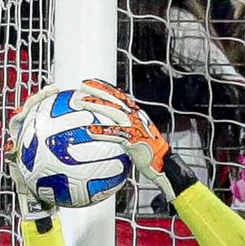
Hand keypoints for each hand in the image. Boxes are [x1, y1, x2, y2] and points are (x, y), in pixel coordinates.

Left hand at [75, 79, 173, 200]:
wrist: (161, 163)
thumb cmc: (147, 152)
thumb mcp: (132, 136)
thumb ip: (119, 129)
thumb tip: (104, 129)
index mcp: (135, 114)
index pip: (119, 96)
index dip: (105, 87)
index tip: (91, 82)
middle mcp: (136, 116)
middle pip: (116, 99)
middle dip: (100, 90)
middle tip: (83, 86)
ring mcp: (136, 126)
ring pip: (115, 111)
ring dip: (98, 105)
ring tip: (83, 102)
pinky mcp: (135, 139)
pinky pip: (116, 134)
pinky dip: (103, 132)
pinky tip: (90, 131)